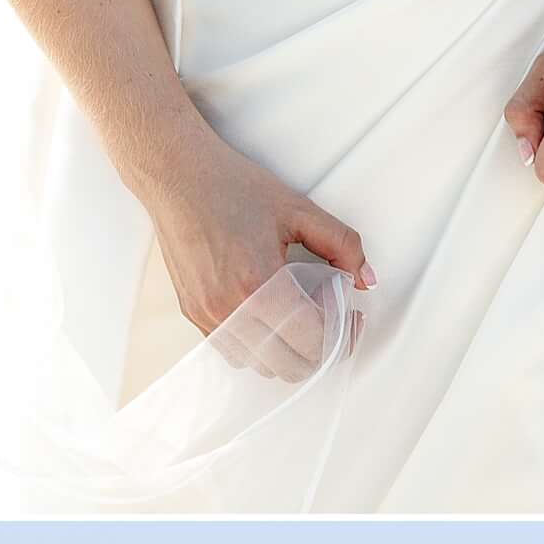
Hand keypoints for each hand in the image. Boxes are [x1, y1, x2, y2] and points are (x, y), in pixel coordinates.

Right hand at [151, 95, 373, 359]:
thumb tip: (366, 280)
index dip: (341, 334)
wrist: (177, 177)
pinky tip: (268, 314)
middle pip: (290, 366)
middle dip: (318, 349)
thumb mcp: (299, 209)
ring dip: (286, 351)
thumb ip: (343, 244)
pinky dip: (257, 345)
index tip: (350, 317)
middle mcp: (231, 310)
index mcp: (260, 285)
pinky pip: (233, 351)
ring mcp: (208, 316)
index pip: (312, 340)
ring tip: (297, 315)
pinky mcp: (193, 314)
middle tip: (329, 318)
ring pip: (260, 365)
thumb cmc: (234, 187)